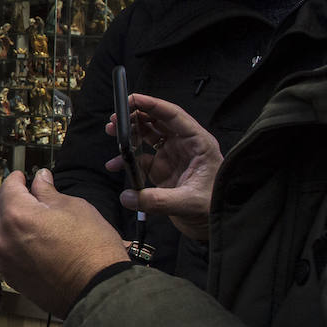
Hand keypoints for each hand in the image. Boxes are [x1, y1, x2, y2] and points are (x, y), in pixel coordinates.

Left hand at [0, 169, 128, 317]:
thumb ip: (49, 192)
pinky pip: (2, 252)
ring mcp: (4, 260)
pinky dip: (9, 241)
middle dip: (6, 197)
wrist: (97, 290)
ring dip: (5, 220)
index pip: (8, 187)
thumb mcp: (74, 207)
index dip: (16, 178)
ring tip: (26, 217)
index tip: (22, 177)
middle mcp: (3, 237)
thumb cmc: (91, 248)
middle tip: (22, 194)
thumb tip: (41, 179)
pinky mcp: (10, 277)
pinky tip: (27, 240)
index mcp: (17, 214)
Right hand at [106, 94, 221, 240]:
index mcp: (198, 143)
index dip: (152, 105)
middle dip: (135, 117)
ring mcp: (173, 157)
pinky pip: (141, 158)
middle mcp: (185, 146)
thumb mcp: (187, 203)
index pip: (174, 116)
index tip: (131, 99)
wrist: (215, 227)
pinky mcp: (163, 170)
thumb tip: (127, 196)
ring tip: (112, 133)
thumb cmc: (213, 208)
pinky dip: (127, 160)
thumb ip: (156, 200)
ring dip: (129, 133)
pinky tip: (116, 165)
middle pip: (158, 121)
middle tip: (115, 119)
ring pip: (148, 135)